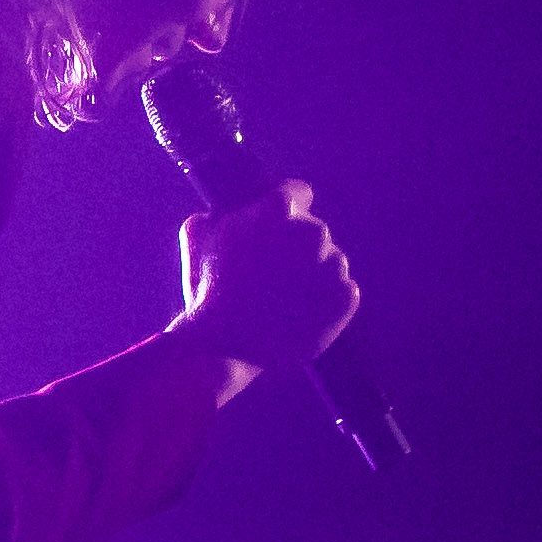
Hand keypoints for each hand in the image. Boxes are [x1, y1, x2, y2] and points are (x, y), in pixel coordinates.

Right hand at [176, 182, 357, 391]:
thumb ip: (218, 212)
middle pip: (313, 232)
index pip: (298, 192)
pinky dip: (325, 304)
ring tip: (281, 301)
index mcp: (279, 208)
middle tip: (269, 275)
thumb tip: (225, 211)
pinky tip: (297, 316)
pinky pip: (341, 293)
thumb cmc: (207, 291)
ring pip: (329, 263)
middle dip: (295, 248)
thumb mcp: (196, 236)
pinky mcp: (345, 298)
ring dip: (311, 276)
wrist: (224, 349)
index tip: (274, 228)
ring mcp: (333, 265)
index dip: (284, 209)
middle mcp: (313, 231)